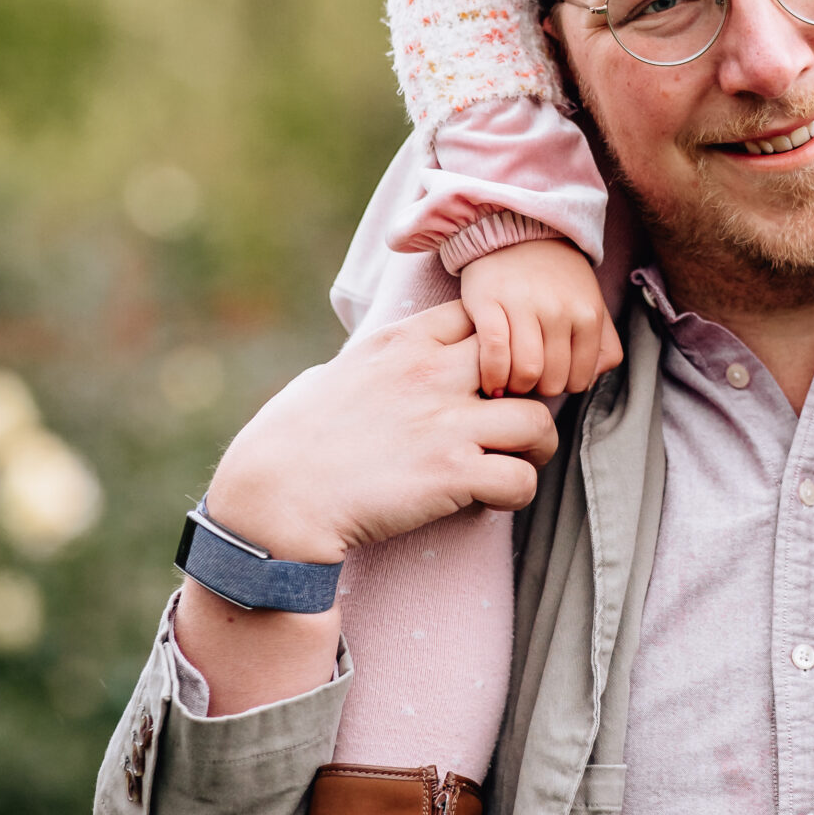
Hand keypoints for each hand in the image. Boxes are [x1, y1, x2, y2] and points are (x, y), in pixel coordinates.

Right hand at [204, 302, 560, 565]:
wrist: (274, 498)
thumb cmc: (286, 442)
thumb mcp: (327, 378)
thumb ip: (366, 365)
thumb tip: (368, 371)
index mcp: (400, 342)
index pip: (481, 316)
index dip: (497, 347)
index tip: (486, 379)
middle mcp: (431, 373)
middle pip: (524, 361)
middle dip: (531, 391)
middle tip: (515, 422)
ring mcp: (445, 423)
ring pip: (539, 421)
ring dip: (536, 447)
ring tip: (515, 462)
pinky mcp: (452, 474)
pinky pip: (522, 480)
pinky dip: (518, 493)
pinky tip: (494, 499)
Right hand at [460, 236, 623, 398]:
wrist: (515, 229)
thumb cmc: (554, 276)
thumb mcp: (591, 303)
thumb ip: (604, 343)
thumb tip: (590, 378)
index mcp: (589, 314)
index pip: (579, 380)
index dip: (562, 384)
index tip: (549, 374)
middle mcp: (560, 311)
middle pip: (551, 381)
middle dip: (537, 387)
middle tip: (526, 375)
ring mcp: (524, 305)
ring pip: (525, 372)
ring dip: (514, 385)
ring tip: (508, 377)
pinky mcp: (489, 302)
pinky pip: (494, 352)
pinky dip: (491, 374)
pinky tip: (490, 376)